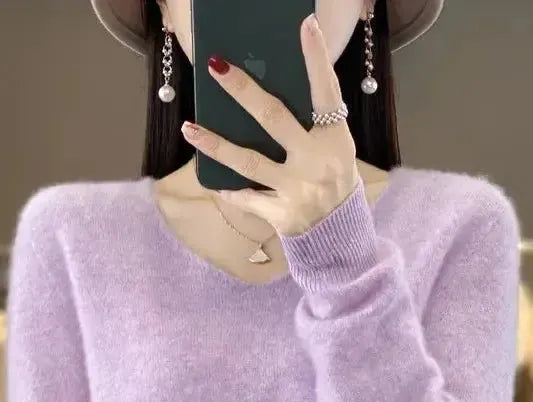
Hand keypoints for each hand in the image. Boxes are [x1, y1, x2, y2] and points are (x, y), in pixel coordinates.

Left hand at [181, 14, 359, 236]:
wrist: (340, 237)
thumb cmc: (333, 183)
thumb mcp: (335, 151)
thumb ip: (311, 126)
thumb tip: (265, 97)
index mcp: (334, 141)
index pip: (326, 93)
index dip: (316, 60)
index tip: (305, 25)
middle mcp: (316, 163)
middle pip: (274, 119)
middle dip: (243, 91)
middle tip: (216, 67)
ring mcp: (297, 190)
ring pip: (248, 161)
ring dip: (215, 144)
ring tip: (189, 129)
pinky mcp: (281, 215)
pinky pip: (248, 198)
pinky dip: (232, 191)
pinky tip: (214, 181)